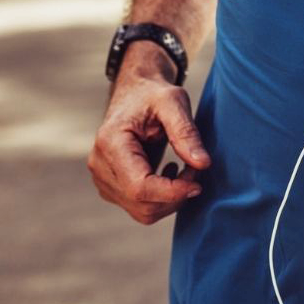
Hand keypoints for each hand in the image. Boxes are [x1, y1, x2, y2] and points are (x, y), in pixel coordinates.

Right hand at [88, 72, 211, 223]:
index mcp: (110, 143)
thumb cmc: (153, 93)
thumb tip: (203, 164)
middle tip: (196, 168)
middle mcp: (100, 165)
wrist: (135, 92)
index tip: (198, 183)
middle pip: (142, 204)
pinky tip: (169, 172)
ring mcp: (103, 179)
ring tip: (185, 168)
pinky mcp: (111, 186)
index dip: (172, 192)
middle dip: (176, 195)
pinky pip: (140, 207)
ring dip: (171, 198)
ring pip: (142, 212)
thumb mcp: (174, 102)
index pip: (139, 187)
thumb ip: (186, 132)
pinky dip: (162, 198)